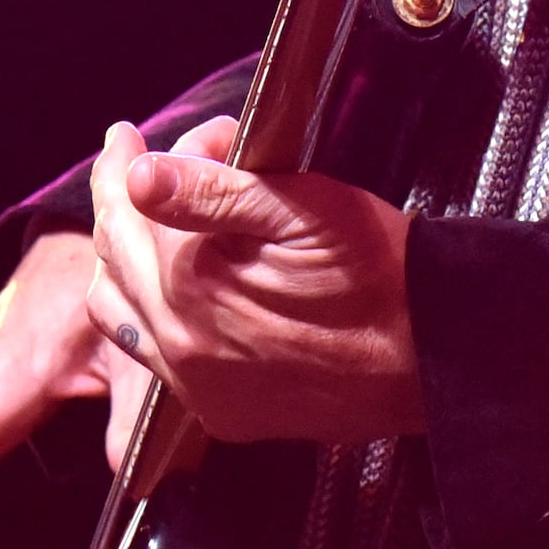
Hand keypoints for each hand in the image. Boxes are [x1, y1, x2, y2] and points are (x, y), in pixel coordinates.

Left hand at [83, 115, 425, 443]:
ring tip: (136, 222)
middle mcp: (180, 344)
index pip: (135, 209)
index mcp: (194, 285)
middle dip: (116, 202)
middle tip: (127, 159)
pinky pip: (155, 361)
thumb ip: (216, 192)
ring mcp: (198, 387)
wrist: (432, 358)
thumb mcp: (307, 210)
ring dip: (120, 262)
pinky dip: (145, 316)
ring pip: (120, 316)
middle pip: (115, 262)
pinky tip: (165, 292)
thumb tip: (141, 174)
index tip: (128, 135)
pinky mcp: (222, 413)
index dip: (130, 163)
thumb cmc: (383, 274)